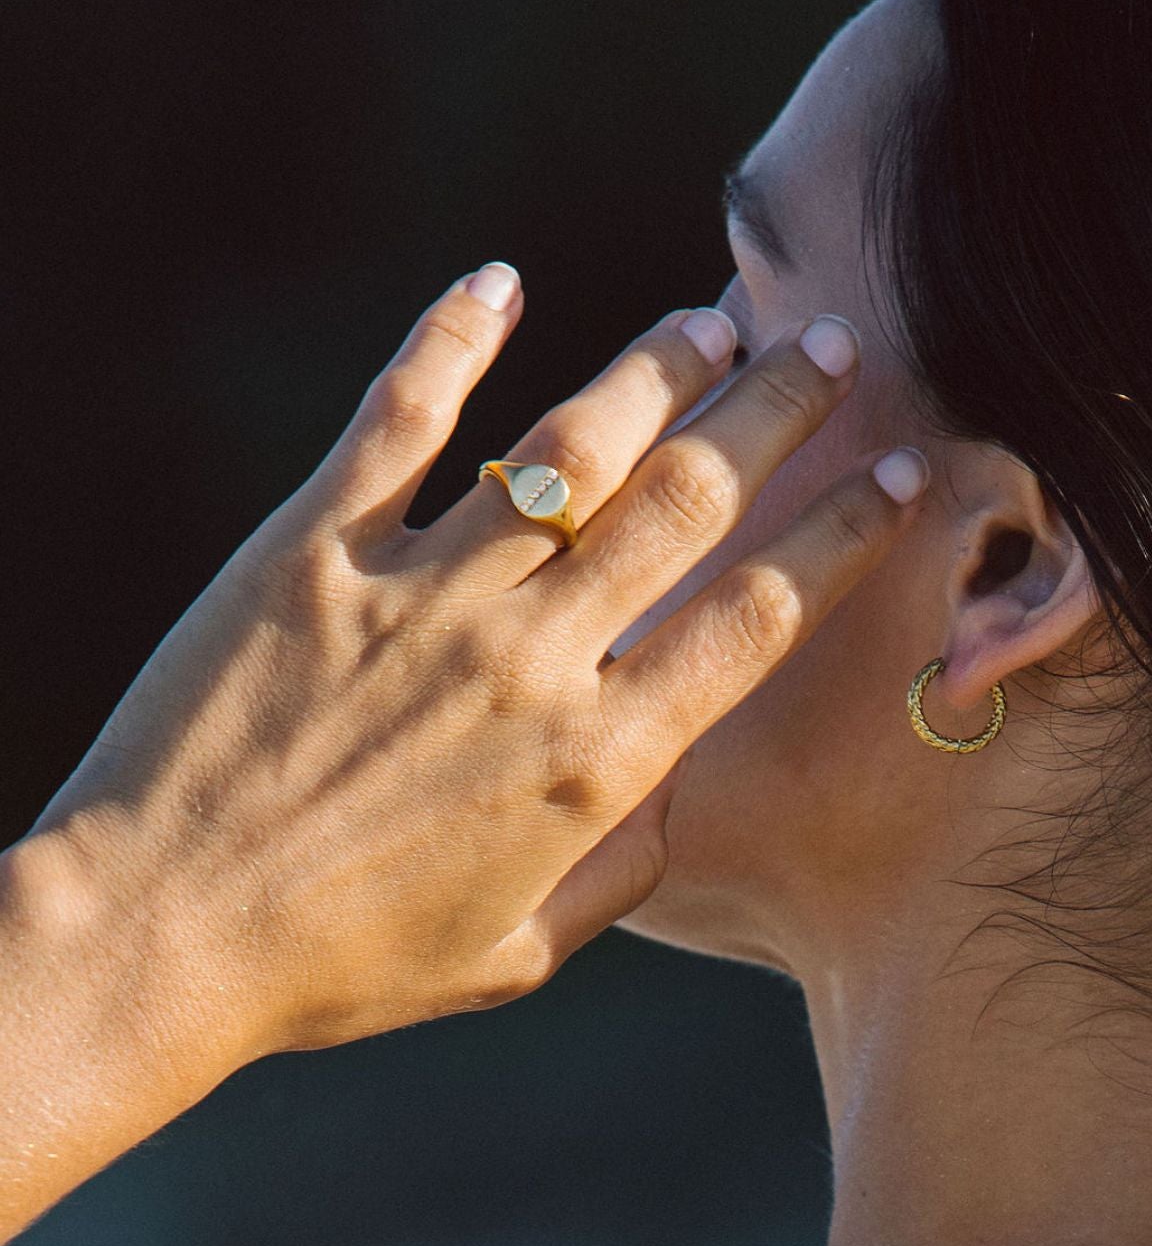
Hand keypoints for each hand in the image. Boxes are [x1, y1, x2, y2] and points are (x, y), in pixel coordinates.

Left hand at [24, 264, 925, 1066]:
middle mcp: (531, 662)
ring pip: (570, 449)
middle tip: (835, 347)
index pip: (758, 616)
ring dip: (657, 368)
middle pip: (689, 504)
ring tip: (713, 317)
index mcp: (599, 764)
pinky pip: (400, 423)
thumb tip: (677, 779)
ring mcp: (423, 597)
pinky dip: (452, 343)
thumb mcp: (524, 951)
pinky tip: (499, 282)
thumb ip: (626, 865)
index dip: (843, 533)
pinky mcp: (314, 554)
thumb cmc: (350, 963)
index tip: (896, 475)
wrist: (160, 938)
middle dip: (780, 412)